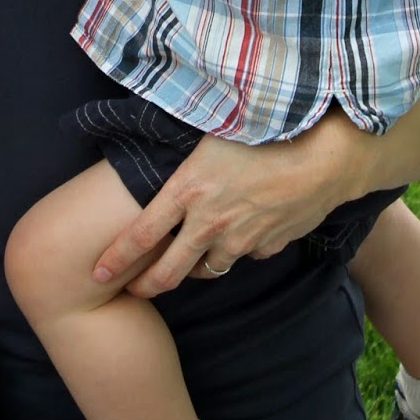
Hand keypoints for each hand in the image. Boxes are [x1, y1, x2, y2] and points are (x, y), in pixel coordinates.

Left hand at [92, 111, 375, 296]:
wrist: (324, 156)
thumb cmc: (266, 128)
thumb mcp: (215, 128)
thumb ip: (188, 149)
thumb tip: (163, 139)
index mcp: (188, 190)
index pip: (140, 234)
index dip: (115, 258)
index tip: (95, 272)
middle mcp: (210, 222)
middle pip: (170, 269)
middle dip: (148, 284)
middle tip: (134, 290)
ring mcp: (241, 240)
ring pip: (209, 267)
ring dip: (196, 266)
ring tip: (187, 263)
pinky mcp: (268, 246)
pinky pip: (247, 253)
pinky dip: (240, 248)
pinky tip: (244, 231)